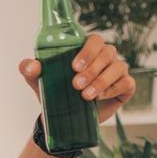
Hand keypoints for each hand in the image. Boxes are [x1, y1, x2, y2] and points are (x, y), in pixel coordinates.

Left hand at [20, 33, 135, 123]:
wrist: (63, 117)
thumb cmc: (55, 92)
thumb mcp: (39, 82)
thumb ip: (30, 71)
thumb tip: (30, 66)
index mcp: (87, 50)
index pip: (95, 40)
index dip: (87, 51)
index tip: (74, 66)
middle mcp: (105, 57)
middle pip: (108, 52)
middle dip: (92, 69)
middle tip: (76, 84)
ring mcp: (117, 71)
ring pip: (118, 67)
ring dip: (102, 80)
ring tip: (86, 95)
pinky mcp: (124, 87)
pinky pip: (126, 83)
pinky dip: (113, 89)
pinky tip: (99, 97)